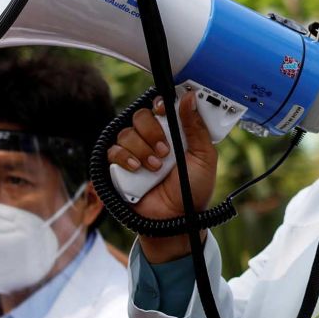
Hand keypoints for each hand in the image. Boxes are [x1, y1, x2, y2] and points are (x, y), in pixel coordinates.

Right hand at [106, 95, 218, 262]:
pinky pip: (113, 150)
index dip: (161, 104)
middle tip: (165, 151)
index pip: (161, 107)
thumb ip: (197, 128)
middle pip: (141, 116)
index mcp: (174, 133)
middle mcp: (153, 139)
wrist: (175, 220)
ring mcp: (135, 152)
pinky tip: (137, 169)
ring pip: (127, 132)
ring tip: (156, 167)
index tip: (164, 110)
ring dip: (142, 148)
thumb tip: (190, 97)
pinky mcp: (120, 167)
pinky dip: (125, 157)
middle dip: (152, 131)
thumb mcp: (204, 158)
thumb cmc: (193, 190)